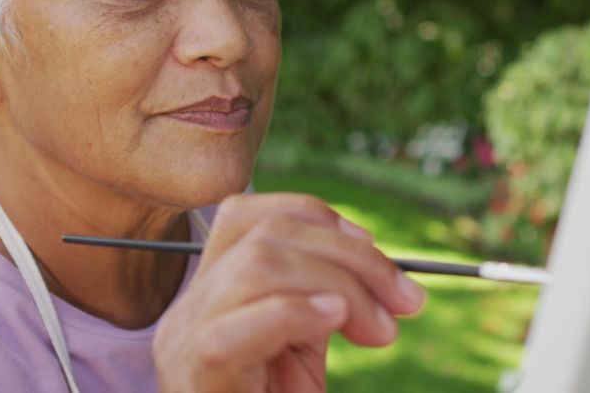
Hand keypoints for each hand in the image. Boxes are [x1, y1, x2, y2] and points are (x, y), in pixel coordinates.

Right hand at [153, 193, 425, 391]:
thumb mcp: (302, 351)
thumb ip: (322, 300)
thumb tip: (373, 260)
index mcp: (210, 294)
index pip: (247, 214)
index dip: (316, 217)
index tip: (375, 252)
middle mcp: (189, 309)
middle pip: (264, 235)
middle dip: (350, 256)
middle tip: (405, 302)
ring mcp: (184, 341)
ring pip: (256, 266)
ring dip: (339, 283)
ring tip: (380, 330)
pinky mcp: (196, 376)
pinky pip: (232, 330)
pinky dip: (295, 314)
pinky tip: (335, 323)